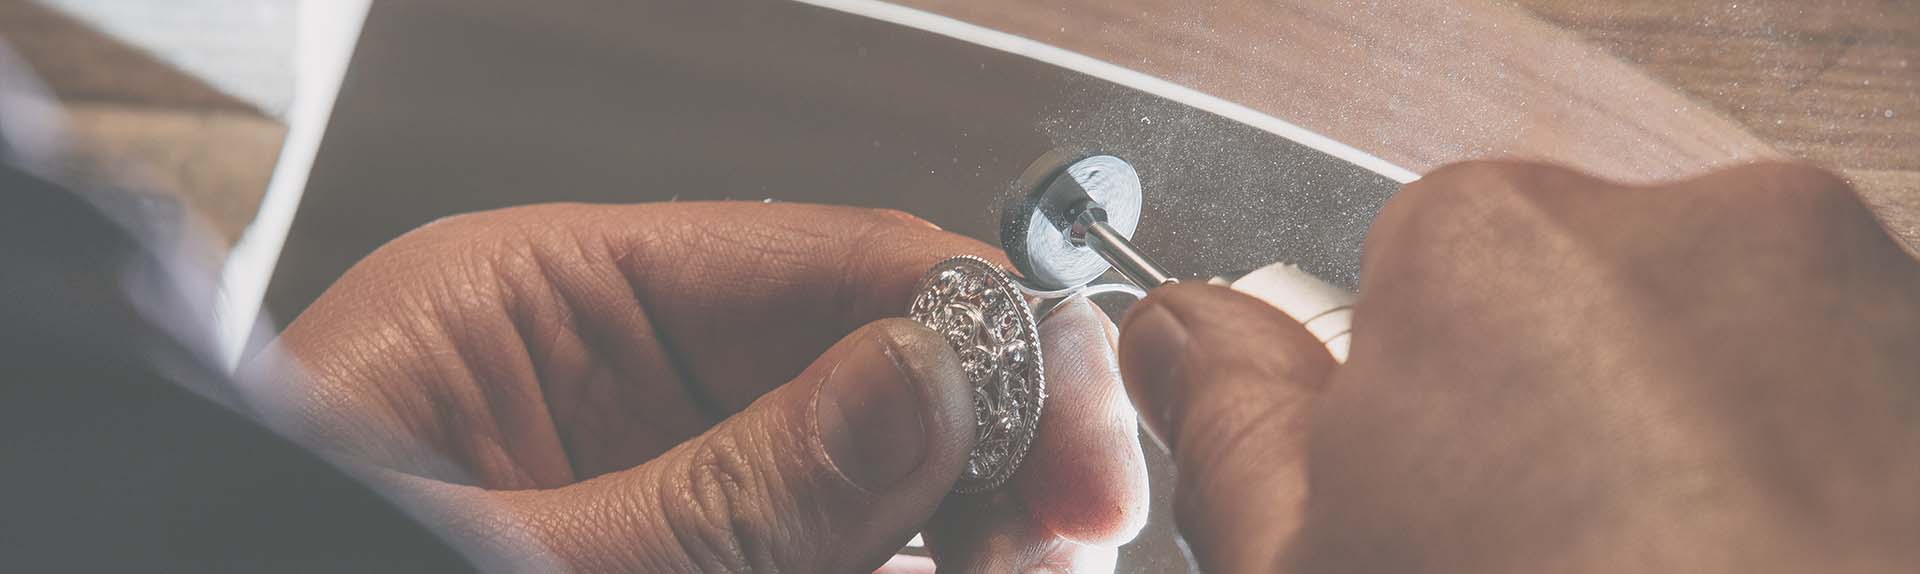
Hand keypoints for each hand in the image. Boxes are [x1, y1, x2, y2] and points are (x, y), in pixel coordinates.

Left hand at [249, 203, 1147, 571]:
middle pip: (857, 363)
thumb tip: (934, 374)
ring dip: (960, 515)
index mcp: (535, 303)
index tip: (1072, 419)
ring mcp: (639, 478)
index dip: (974, 323)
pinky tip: (959, 572)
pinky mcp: (659, 549)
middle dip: (986, 435)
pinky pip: (808, 539)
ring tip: (1025, 565)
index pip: (811, 258)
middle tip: (1072, 526)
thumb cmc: (252, 568)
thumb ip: (736, 483)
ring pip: (857, 468)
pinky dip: (893, 561)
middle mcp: (599, 379)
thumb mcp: (522, 550)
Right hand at [1118, 162, 1919, 571]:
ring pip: (1705, 364)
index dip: (1408, 422)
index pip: (1405, 283)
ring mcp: (1853, 303)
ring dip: (1679, 454)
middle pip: (1568, 314)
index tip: (1428, 514)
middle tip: (1539, 568)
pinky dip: (1788, 480)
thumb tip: (1182, 338)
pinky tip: (1756, 564)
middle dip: (1546, 425)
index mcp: (1492, 248)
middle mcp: (1694, 232)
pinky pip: (1820, 404)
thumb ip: (1232, 426)